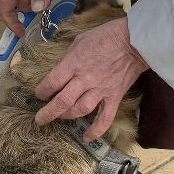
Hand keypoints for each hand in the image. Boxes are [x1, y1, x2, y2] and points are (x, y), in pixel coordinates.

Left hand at [35, 17, 148, 141]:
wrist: (134, 41)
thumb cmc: (105, 36)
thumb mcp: (80, 41)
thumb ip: (69, 59)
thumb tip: (61, 71)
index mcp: (74, 63)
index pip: (52, 82)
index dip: (42, 91)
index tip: (40, 94)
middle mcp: (85, 79)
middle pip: (62, 101)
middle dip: (48, 113)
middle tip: (40, 119)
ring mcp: (101, 89)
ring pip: (80, 110)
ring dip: (67, 117)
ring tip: (60, 117)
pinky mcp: (114, 96)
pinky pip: (105, 118)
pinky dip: (96, 130)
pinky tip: (87, 137)